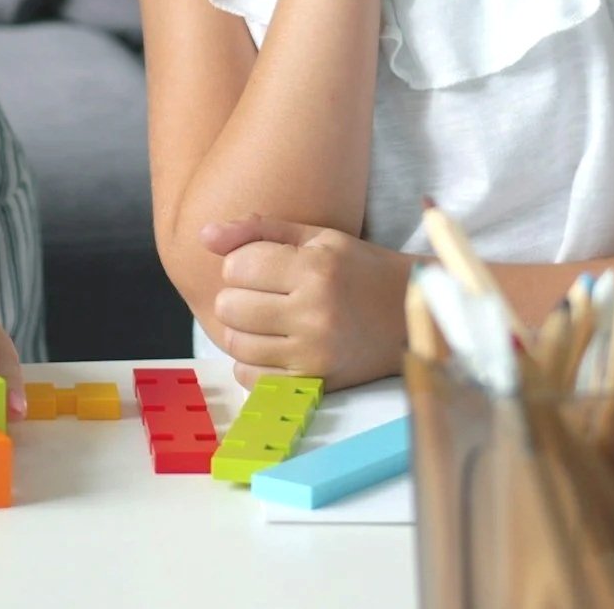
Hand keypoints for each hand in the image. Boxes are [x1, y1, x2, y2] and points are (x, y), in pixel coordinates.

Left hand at [200, 214, 411, 389]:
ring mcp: (314, 353)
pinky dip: (252, 363)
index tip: (265, 266)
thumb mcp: (316, 237)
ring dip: (243, 330)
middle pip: (228, 307)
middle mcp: (314, 313)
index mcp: (315, 269)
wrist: (410, 315)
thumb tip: (203, 236)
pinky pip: (251, 378)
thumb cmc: (358, 269)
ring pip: (235, 344)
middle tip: (265, 294)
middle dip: (238, 297)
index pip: (235, 267)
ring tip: (270, 319)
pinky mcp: (315, 383)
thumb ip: (257, 230)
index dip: (241, 264)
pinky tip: (274, 346)